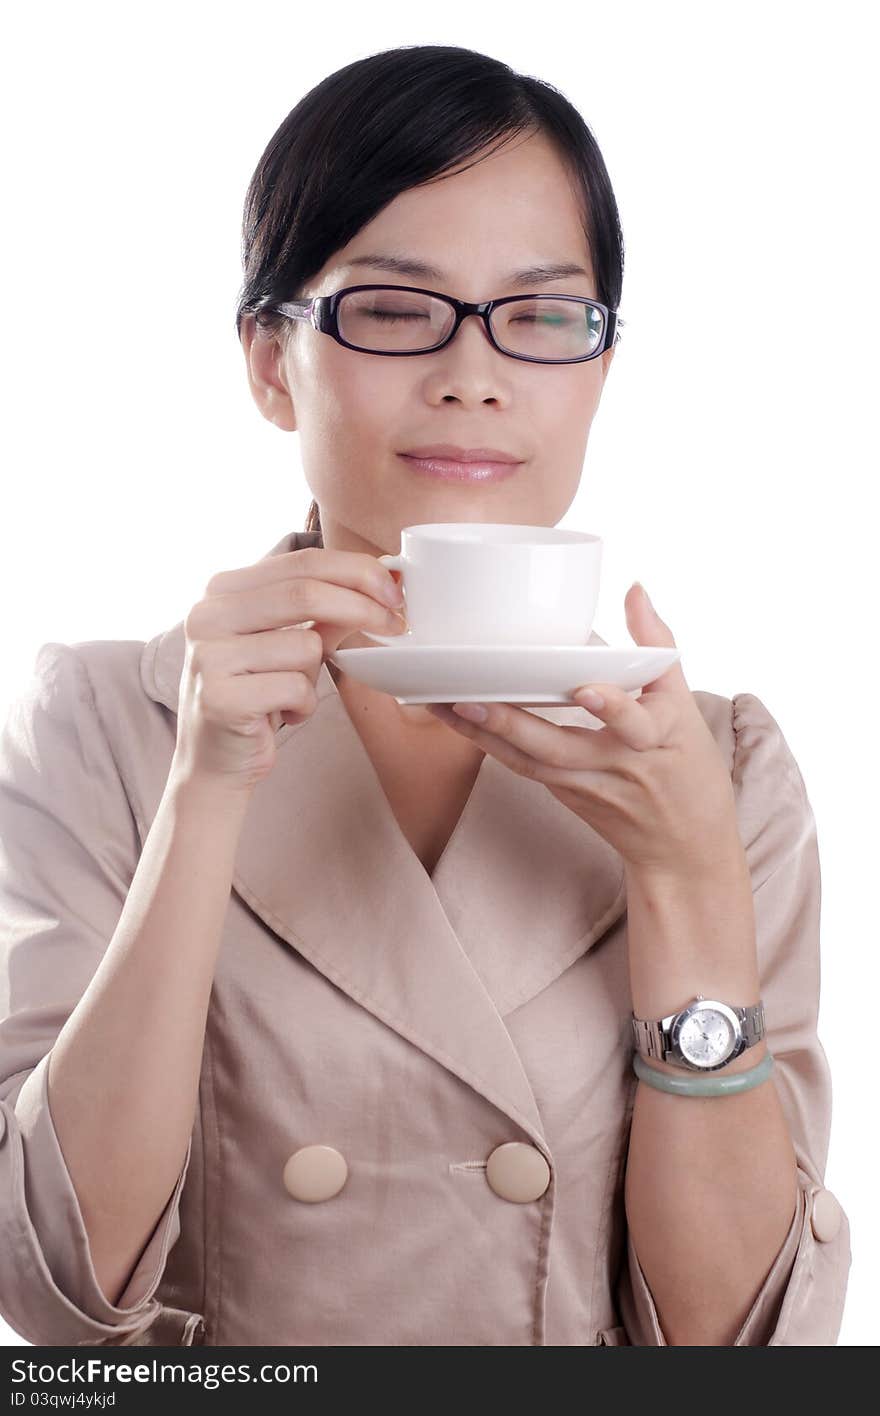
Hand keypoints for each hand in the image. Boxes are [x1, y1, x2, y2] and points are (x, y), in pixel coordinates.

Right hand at [172, 547, 407, 793]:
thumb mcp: (289, 643)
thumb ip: (324, 612)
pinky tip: (279, 716)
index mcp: (222, 589)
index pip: (302, 561)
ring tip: (289, 694)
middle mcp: (206, 615)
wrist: (214, 761)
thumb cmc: (257, 696)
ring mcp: (209, 656)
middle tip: (397, 625)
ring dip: (315, 677)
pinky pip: (296, 688)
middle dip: (363, 608)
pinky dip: (303, 706)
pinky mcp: (220, 698)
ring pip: (306, 647)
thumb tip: (380, 583)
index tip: (394, 591)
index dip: (357, 571)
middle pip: (305, 594)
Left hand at [425, 583, 743, 877]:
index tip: (588, 690)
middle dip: (511, 725)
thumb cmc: (688, 771)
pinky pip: (522, 768)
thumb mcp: (685, 707)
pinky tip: (455, 720)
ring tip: (440, 703)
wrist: (683, 851)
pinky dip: (490, 745)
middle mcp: (615, 767)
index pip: (635, 724)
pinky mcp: (563, 796)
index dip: (613, 708)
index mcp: (656, 739)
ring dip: (481, 734)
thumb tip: (635, 589)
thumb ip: (656, 647)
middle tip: (468, 697)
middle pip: (557, 749)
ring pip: (528, 762)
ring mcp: (584, 787)